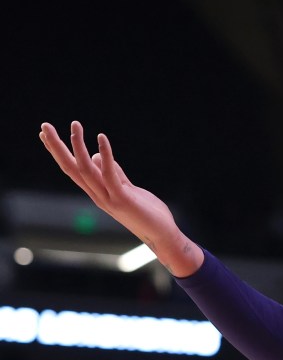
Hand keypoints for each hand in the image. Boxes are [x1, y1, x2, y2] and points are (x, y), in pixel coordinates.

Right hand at [38, 121, 202, 276]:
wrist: (161, 234)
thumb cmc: (146, 211)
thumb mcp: (127, 188)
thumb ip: (114, 173)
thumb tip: (97, 156)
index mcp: (97, 191)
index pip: (72, 169)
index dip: (58, 152)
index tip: (44, 133)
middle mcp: (97, 194)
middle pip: (71, 168)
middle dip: (56, 146)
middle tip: (44, 125)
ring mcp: (108, 197)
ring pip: (86, 169)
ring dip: (78, 146)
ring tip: (74, 125)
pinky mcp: (122, 198)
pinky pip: (110, 174)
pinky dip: (105, 155)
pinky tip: (101, 138)